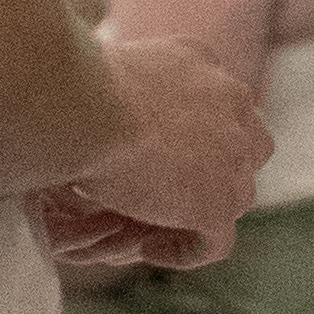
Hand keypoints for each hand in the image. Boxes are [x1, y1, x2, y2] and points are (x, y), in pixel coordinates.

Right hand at [49, 35, 267, 270]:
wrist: (81, 106)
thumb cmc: (72, 83)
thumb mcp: (109, 63)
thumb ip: (132, 82)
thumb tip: (114, 99)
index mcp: (205, 64)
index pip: (219, 108)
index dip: (195, 140)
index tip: (156, 160)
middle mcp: (235, 104)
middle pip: (242, 151)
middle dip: (210, 176)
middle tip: (161, 196)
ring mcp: (235, 158)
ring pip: (232, 198)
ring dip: (191, 214)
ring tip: (144, 226)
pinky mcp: (219, 204)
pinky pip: (214, 243)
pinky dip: (182, 250)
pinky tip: (146, 248)